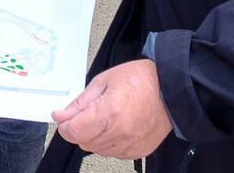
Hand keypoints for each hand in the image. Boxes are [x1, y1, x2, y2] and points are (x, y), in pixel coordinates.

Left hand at [51, 59, 172, 158]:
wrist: (171, 89)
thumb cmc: (141, 80)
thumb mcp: (104, 81)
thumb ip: (80, 102)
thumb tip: (62, 115)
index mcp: (109, 113)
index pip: (73, 131)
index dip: (64, 124)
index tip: (64, 117)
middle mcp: (120, 133)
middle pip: (83, 142)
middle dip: (80, 128)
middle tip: (89, 112)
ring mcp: (130, 145)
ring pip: (97, 149)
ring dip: (95, 136)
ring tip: (107, 117)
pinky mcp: (138, 151)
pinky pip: (113, 153)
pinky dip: (110, 142)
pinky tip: (117, 126)